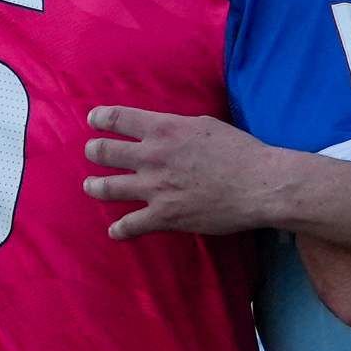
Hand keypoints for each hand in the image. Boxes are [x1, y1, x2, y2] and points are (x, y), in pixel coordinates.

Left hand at [81, 107, 290, 237]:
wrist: (259, 185)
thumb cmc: (240, 152)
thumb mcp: (205, 125)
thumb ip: (177, 127)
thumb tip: (164, 130)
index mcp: (164, 129)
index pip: (118, 118)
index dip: (100, 119)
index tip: (93, 121)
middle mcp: (152, 156)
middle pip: (105, 152)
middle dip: (94, 152)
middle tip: (92, 153)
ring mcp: (154, 188)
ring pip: (107, 187)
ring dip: (95, 186)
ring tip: (90, 186)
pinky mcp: (163, 216)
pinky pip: (130, 225)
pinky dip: (119, 229)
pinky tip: (114, 231)